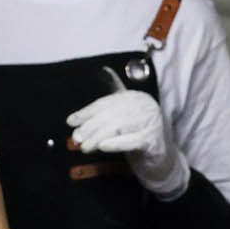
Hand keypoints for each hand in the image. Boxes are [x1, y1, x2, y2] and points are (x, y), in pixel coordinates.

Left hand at [66, 77, 187, 197]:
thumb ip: (112, 98)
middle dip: (90, 127)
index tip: (71, 121)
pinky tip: (103, 147)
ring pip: (118, 128)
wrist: (158, 158)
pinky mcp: (154, 140)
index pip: (106, 102)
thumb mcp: (123, 115)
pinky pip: (132, 141)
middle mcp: (146, 106)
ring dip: (97, 138)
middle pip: (111, 115)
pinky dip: (116, 144)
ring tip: (85, 147)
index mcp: (136, 97)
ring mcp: (152, 122)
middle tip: (76, 138)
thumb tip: (104, 70)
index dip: (86, 112)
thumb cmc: (136, 134)